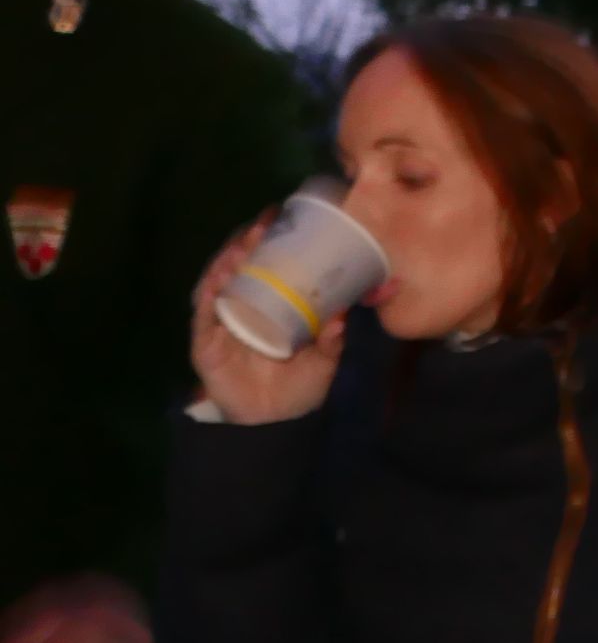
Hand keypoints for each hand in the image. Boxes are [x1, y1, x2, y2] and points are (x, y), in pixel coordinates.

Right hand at [190, 212, 350, 425]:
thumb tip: (346, 315)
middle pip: (239, 267)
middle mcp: (242, 307)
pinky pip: (205, 314)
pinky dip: (210, 294)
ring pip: (218, 283)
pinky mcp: (206, 342)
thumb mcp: (323, 362)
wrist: (273, 425)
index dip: (269, 242)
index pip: (265, 266)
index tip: (282, 217)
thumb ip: (332, 340)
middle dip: (247, 244)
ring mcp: (221, 323)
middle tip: (263, 225)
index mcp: (269, 306)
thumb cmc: (296, 388)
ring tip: (243, 245)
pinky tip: (219, 277)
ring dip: (228, 261)